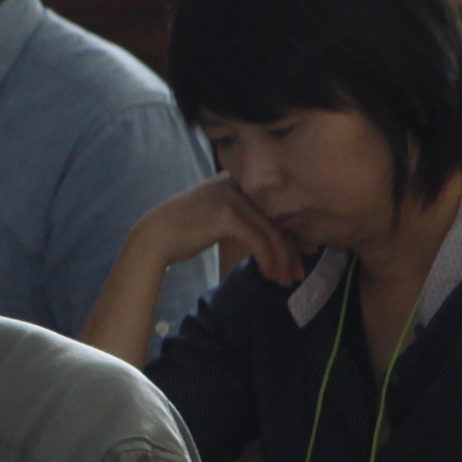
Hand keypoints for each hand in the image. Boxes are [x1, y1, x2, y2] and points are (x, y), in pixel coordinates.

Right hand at [128, 173, 303, 293]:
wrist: (155, 235)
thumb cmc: (186, 229)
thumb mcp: (222, 215)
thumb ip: (249, 217)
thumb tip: (283, 236)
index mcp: (241, 181)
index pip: (278, 207)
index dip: (295, 232)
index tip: (306, 252)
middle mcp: (241, 184)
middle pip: (278, 220)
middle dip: (293, 250)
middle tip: (299, 273)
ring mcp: (234, 197)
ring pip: (272, 232)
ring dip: (283, 260)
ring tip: (285, 280)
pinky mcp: (228, 215)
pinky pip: (259, 241)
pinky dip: (268, 260)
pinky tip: (269, 274)